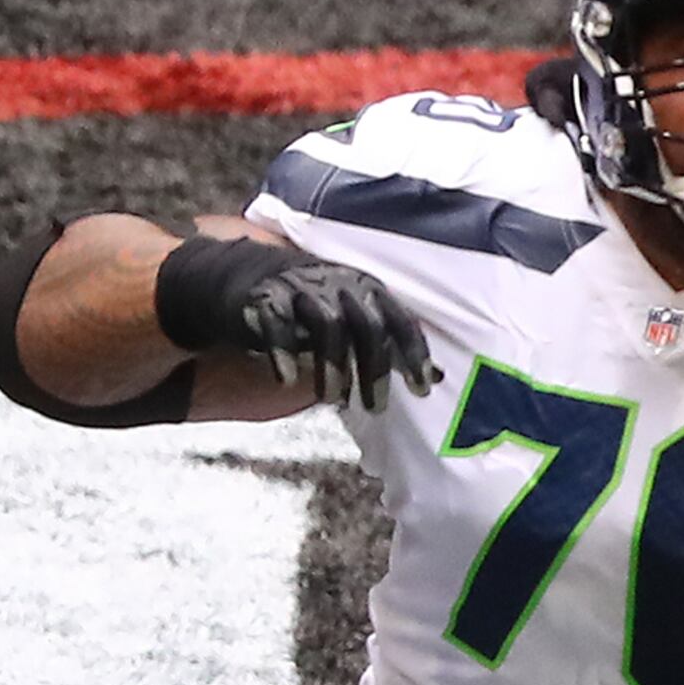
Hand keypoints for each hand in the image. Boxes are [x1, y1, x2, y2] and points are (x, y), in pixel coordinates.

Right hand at [150, 238, 435, 406]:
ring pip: (326, 327)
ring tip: (333, 401)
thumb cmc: (313, 307)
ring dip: (332, 369)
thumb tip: (439, 378)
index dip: (413, 354)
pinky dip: (283, 353)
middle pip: (366, 326)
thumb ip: (390, 346)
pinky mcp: (262, 295)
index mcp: (366, 287)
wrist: (244, 276)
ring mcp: (299, 286)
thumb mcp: (356, 320)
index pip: (399, 319)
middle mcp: (337, 283)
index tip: (422, 391)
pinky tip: (287, 381)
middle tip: (375, 408)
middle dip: (374, 371)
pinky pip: (276, 325)